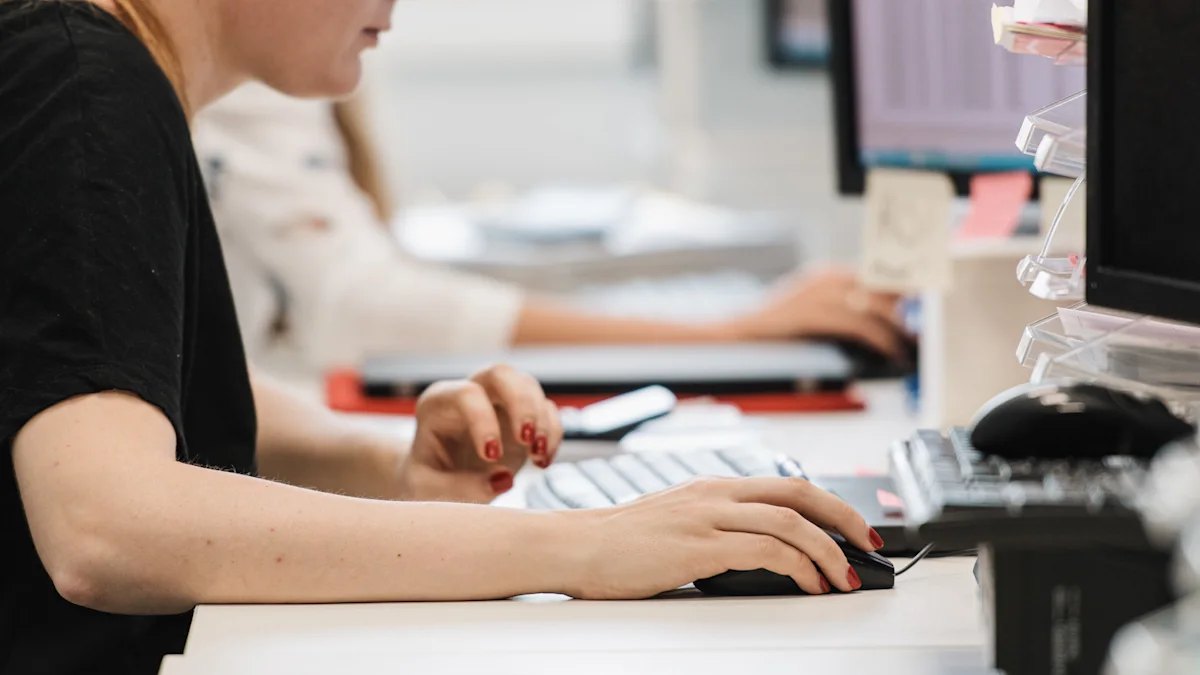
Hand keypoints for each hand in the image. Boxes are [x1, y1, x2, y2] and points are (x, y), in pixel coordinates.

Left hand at [398, 365, 563, 503]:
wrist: (436, 484)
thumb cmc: (427, 482)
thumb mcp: (431, 491)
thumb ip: (461, 488)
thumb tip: (504, 479)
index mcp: (438, 405)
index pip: (466, 394)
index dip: (483, 420)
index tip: (491, 456)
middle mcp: (469, 396)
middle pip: (501, 374)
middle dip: (521, 404)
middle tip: (528, 439)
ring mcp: (497, 403)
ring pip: (528, 386)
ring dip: (542, 420)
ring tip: (538, 455)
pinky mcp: (520, 417)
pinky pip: (546, 409)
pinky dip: (553, 433)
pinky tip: (543, 460)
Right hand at [567, 476, 882, 598]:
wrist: (576, 546)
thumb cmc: (618, 541)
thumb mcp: (675, 522)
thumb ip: (714, 525)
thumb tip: (756, 549)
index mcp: (712, 486)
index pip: (786, 484)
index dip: (828, 504)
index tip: (850, 529)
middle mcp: (716, 493)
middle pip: (799, 493)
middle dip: (844, 519)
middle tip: (869, 544)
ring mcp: (708, 516)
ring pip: (791, 522)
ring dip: (828, 552)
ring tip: (843, 577)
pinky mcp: (699, 545)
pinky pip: (767, 550)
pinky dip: (799, 567)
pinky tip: (808, 585)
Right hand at [727, 268, 908, 359]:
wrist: (737, 335)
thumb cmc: (774, 332)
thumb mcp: (811, 313)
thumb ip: (841, 312)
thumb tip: (879, 324)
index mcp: (827, 275)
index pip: (876, 273)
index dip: (904, 286)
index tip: (925, 300)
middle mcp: (826, 278)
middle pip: (881, 285)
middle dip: (908, 307)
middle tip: (924, 327)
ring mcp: (818, 292)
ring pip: (874, 304)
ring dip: (897, 326)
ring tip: (910, 344)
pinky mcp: (813, 312)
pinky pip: (858, 323)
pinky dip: (880, 339)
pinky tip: (890, 351)